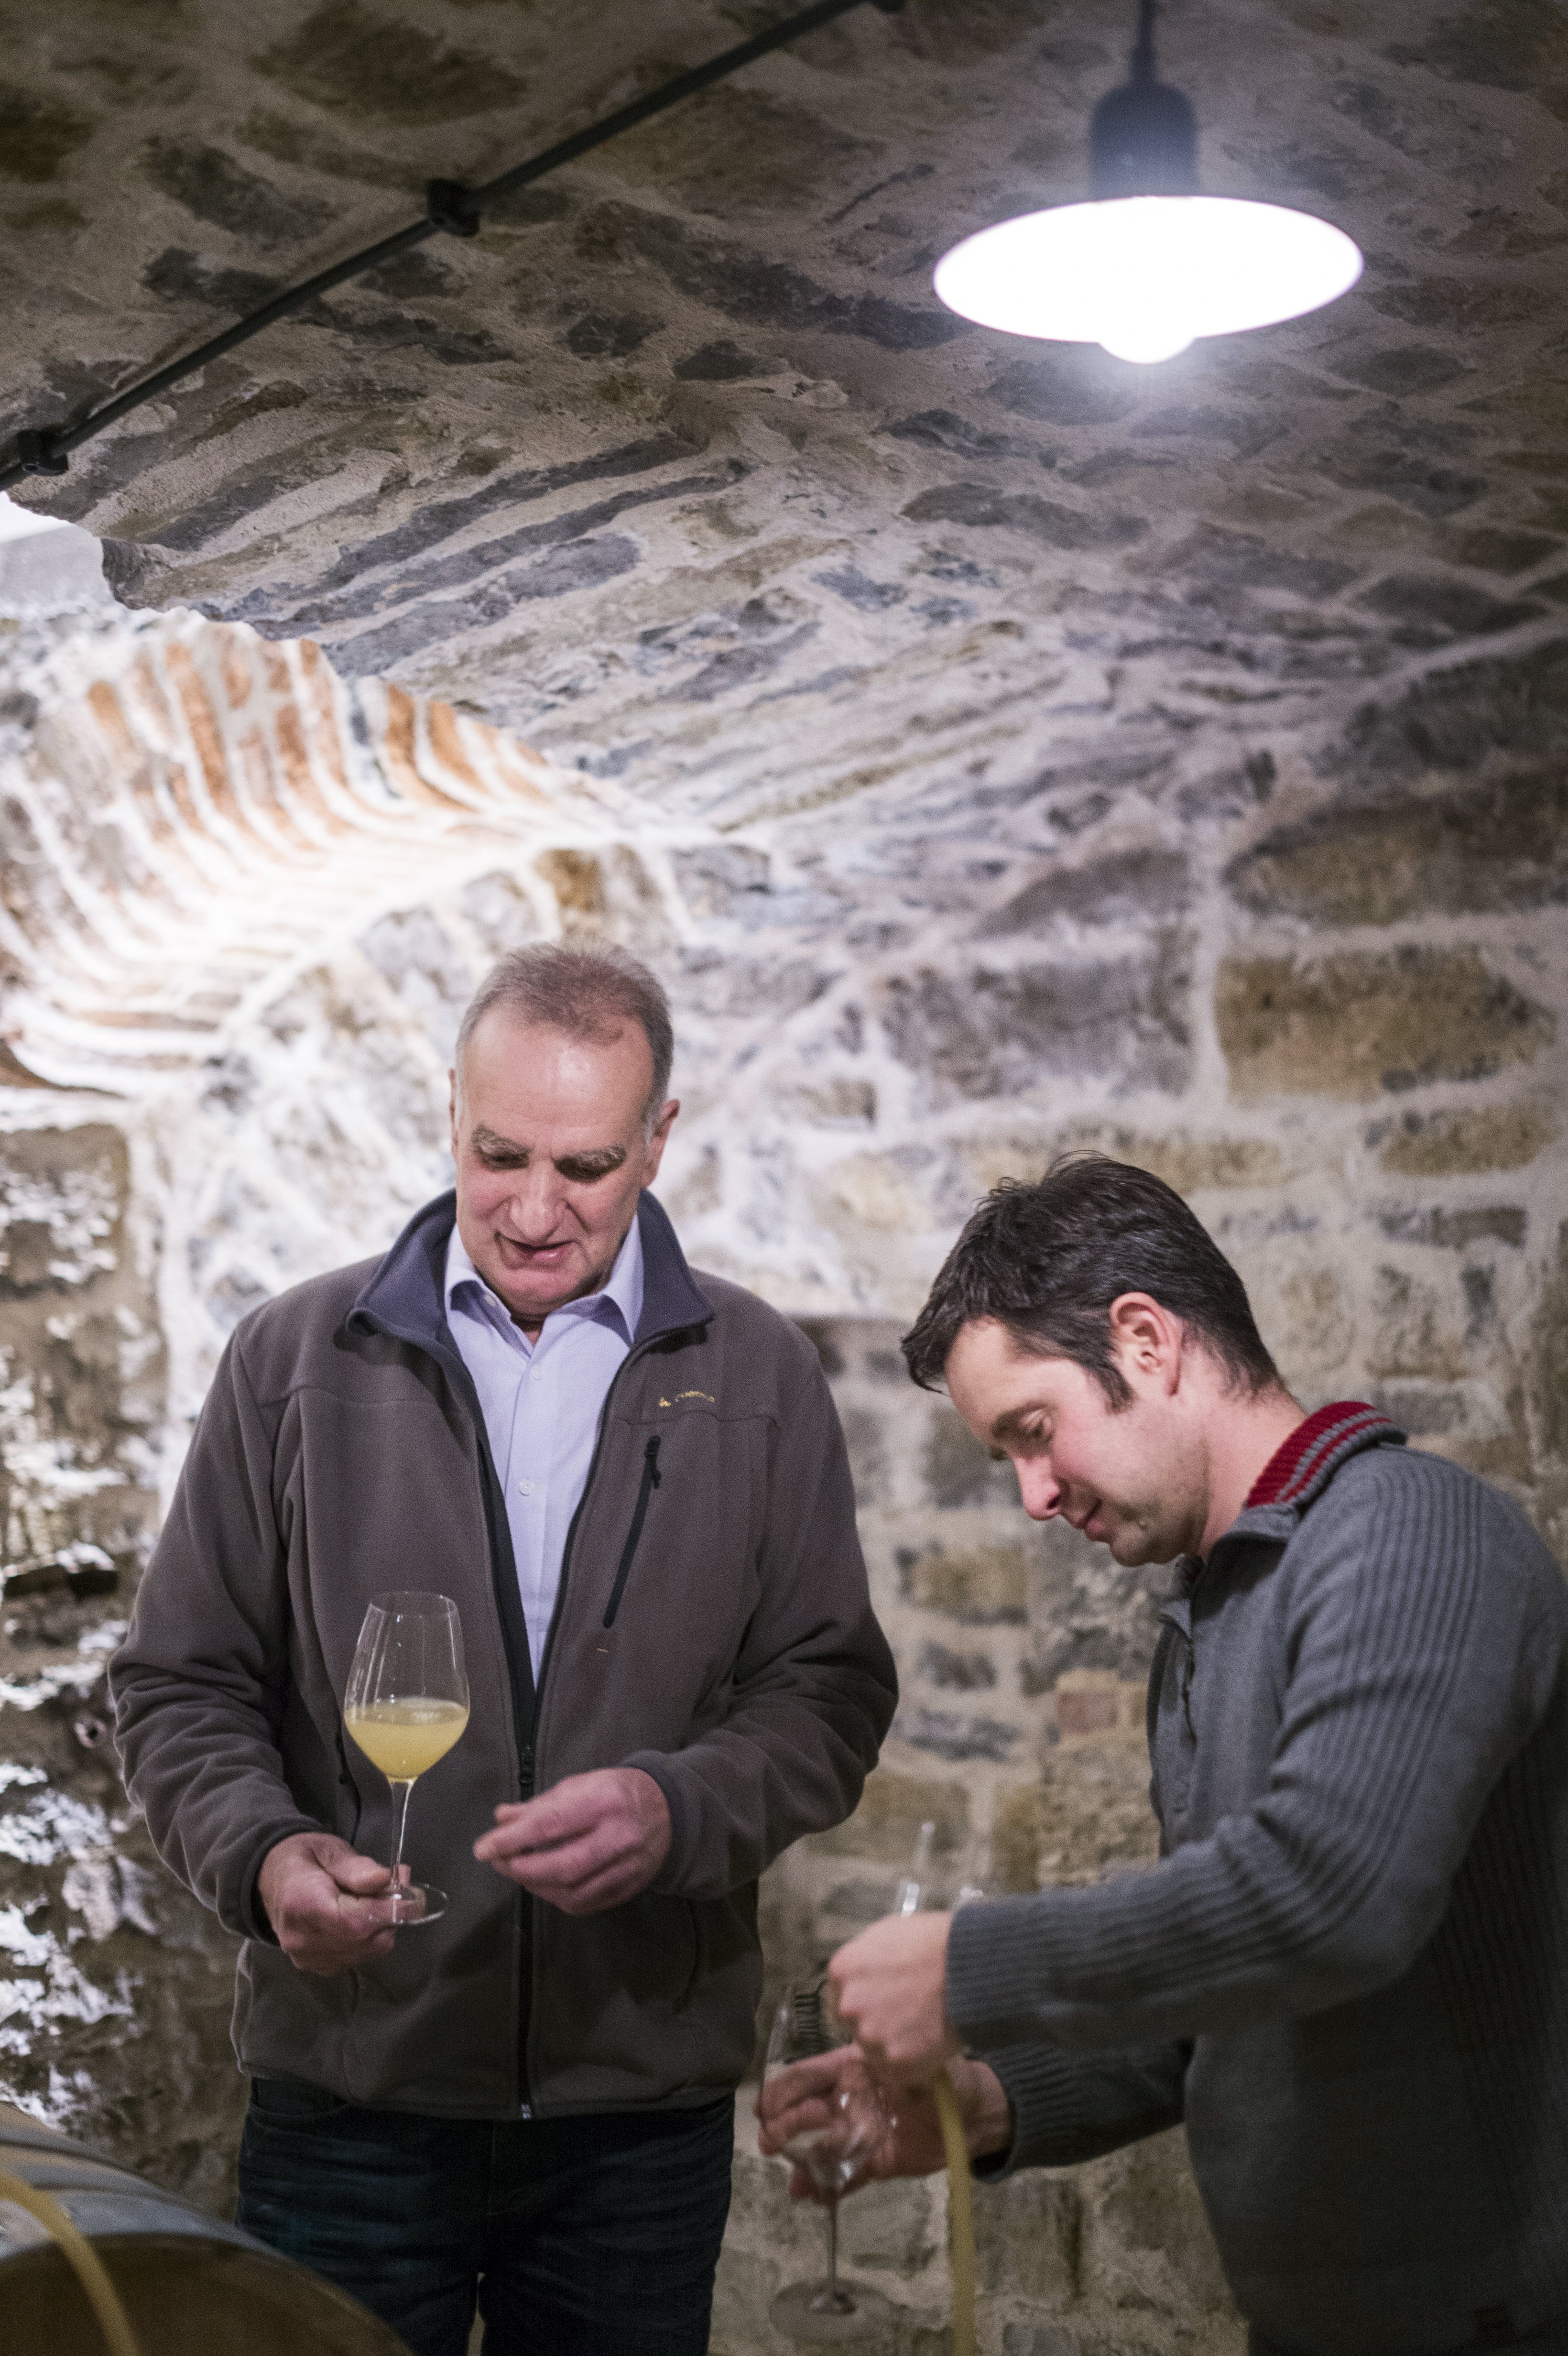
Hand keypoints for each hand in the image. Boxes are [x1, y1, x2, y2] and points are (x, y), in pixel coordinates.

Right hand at [257, 1831, 397, 1974]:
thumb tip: (385, 1879)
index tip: (412, 1892)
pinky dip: (369, 1938)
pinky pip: (357, 1957)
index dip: (389, 1911)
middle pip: (365, 1940)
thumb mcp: (329, 1849)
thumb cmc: (303, 1858)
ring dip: (383, 1926)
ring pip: (366, 1952)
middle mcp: (301, 1939)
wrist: (271, 1878)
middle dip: (390, 1914)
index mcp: (301, 1904)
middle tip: (397, 1884)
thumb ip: (356, 1867)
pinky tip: (363, 1915)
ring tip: (379, 1897)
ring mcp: (307, 1958)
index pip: (355, 1922)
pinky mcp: (315, 1966)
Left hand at [473, 1767, 670, 1914]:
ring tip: (516, 1870)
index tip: (483, 1848)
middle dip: (521, 1868)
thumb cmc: (615, 1793)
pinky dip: (555, 1897)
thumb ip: (540, 1805)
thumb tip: (501, 1819)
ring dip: (535, 1886)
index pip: (551, 1824)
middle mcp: (618, 1838)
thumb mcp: (579, 1785)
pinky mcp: (626, 1890)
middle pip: (563, 1867)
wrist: (668, 1812)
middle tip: (498, 1861)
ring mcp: (626, 1869)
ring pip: (572, 1893)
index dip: (512, 1839)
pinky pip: (583, 1904)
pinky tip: (542, 1884)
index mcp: (604, 1802)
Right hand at [756, 2050, 1011, 2200]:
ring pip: (819, 2146)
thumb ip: (896, 2065)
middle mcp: (848, 2100)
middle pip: (806, 2111)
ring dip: (800, 2161)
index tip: (764, 2106)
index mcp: (854, 2068)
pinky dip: (826, 2187)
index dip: (783, 2089)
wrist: (974, 2117)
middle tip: (768, 2143)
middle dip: (782, 2125)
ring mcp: (858, 2133)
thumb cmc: (948, 2078)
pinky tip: (811, 2197)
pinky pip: (843, 2176)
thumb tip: (873, 2060)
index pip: (809, 2074)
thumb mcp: (922, 2063)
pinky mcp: (872, 2162)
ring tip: (791, 2180)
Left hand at [829, 1912, 959, 2081]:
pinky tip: (928, 2038)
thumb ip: (862, 1961)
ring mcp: (871, 2036)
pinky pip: (897, 2069)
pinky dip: (911, 2059)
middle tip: (902, 2012)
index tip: (877, 2002)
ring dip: (891, 2042)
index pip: (837, 1999)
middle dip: (872, 2021)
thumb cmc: (933, 1942)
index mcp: (842, 1971)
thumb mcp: (885, 1933)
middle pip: (852, 2025)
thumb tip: (858, 1978)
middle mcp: (849, 2006)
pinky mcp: (896, 2061)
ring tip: (920, 2023)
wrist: (969, 1964)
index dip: (859, 2002)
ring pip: (873, 2049)